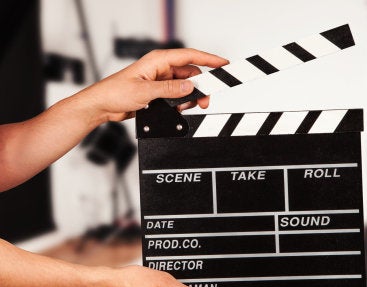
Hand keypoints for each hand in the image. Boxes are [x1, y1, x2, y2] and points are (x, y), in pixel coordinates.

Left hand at [77, 48, 228, 121]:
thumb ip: (170, 89)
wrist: (102, 106)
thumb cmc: (115, 92)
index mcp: (158, 60)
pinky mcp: (159, 92)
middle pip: (191, 74)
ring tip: (190, 106)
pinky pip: (178, 95)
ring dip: (190, 96)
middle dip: (201, 86)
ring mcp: (161, 80)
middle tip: (206, 99)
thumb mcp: (145, 91)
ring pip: (186, 86)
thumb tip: (190, 87)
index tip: (223, 63)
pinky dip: (182, 102)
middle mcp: (161, 68)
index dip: (209, 59)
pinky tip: (178, 108)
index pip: (190, 56)